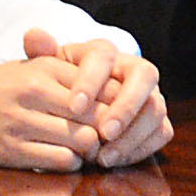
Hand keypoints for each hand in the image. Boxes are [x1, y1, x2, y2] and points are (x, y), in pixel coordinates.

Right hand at [0, 53, 104, 169]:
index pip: (102, 87)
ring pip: (82, 140)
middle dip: (107, 133)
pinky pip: (61, 161)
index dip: (115, 107)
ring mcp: (21, 121)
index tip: (113, 119)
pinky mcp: (11, 149)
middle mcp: (34, 91)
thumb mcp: (27, 69)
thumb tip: (116, 94)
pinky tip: (63, 160)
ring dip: (89, 152)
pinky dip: (70, 165)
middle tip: (106, 142)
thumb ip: (67, 76)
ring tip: (84, 152)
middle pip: (97, 116)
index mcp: (43, 67)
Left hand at [18, 27, 172, 165]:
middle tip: (104, 133)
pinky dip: (141, 148)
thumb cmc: (60, 84)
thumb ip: (40, 52)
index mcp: (104, 53)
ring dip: (133, 135)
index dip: (91, 80)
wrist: (79, 103)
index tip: (74, 107)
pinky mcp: (158, 119)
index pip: (104, 56)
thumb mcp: (48, 68)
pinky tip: (116, 160)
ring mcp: (150, 95)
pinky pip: (162, 132)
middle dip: (125, 106)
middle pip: (144, 77)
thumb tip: (33, 35)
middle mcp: (133, 69)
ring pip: (156, 108)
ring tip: (104, 156)